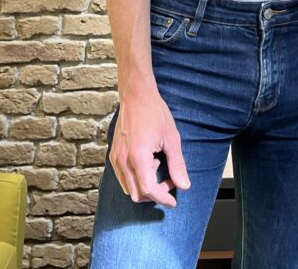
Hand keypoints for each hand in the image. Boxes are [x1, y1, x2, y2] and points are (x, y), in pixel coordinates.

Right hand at [109, 88, 190, 206]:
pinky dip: (136, 178)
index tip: (173, 201)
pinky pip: (123, 178)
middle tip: (168, 181)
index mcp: (138, 156)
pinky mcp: (113, 155)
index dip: (162, 198)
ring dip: (144, 186)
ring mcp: (116, 158)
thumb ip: (177, 165)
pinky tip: (147, 162)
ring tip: (157, 166)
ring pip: (128, 188)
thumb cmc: (155, 113)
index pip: (148, 189)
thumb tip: (184, 185)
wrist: (136, 96)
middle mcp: (123, 160)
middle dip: (154, 193)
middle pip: (136, 194)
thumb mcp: (172, 139)